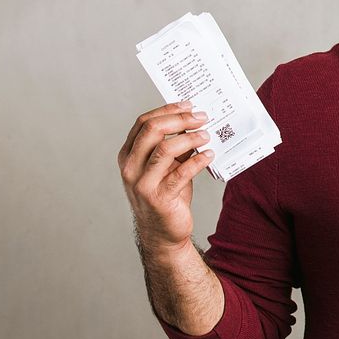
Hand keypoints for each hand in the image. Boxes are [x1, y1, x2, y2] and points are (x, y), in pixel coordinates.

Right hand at [117, 101, 214, 252]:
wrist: (163, 233)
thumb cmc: (167, 195)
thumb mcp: (167, 166)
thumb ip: (174, 146)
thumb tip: (194, 121)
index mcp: (128, 155)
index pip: (143, 122)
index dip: (167, 110)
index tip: (189, 105)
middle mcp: (130, 167)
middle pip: (152, 130)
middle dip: (181, 119)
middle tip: (202, 118)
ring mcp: (142, 183)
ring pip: (165, 149)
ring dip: (190, 138)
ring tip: (207, 136)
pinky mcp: (159, 198)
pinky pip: (181, 173)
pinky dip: (198, 160)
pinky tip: (209, 155)